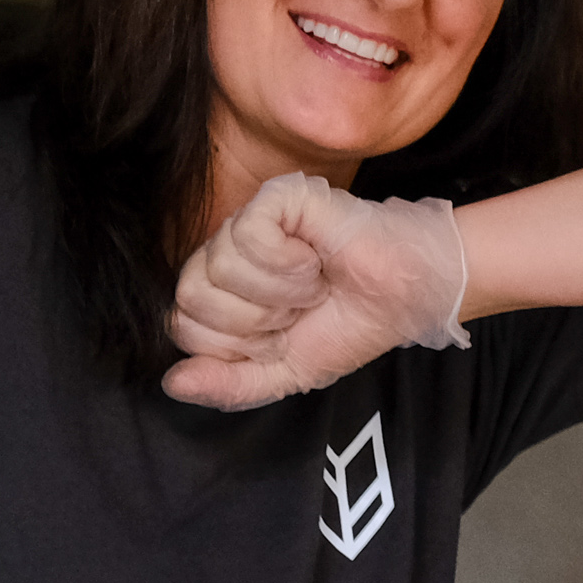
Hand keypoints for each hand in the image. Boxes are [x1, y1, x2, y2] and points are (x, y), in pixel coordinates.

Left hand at [161, 174, 470, 412]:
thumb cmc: (353, 324)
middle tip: (297, 309)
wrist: (410, 294)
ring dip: (279, 291)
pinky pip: (247, 236)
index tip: (282, 335)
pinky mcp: (279, 196)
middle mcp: (227, 252)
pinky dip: (287, 263)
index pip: (182, 326)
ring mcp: (251, 220)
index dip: (235, 343)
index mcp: (223, 293)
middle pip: (190, 297)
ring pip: (218, 266)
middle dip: (254, 319)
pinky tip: (314, 259)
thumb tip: (173, 383)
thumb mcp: (286, 373)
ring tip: (313, 284)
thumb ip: (228, 386)